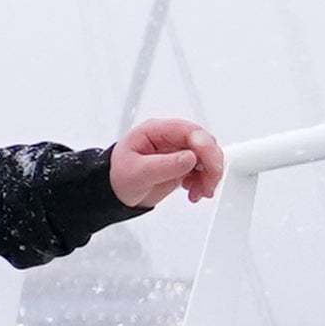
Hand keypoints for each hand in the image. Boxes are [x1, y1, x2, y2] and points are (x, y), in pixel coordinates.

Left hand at [108, 117, 225, 208]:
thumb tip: (190, 157)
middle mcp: (169, 138)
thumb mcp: (137, 172)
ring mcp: (177, 151)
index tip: (210, 165)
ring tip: (199, 192)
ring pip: (206, 156)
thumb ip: (164, 165)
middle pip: (203, 142)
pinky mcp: (182, 165)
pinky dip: (204, 181)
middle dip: (211, 163)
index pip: (188, 131)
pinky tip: (195, 192)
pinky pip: (202, 169)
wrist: (113, 194)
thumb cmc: (116, 178)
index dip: (204, 146)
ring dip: (209, 174)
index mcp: (155, 131)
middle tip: (209, 183)